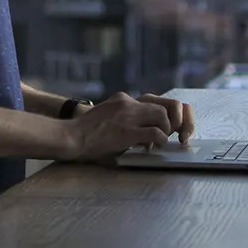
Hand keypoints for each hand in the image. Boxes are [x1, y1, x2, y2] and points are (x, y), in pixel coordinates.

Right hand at [62, 92, 190, 161]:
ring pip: (163, 117)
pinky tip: (153, 148)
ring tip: (160, 143)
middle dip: (177, 121)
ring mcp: (127, 116)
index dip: (171, 112)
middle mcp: (128, 103)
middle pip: (167, 105)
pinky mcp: (126, 132)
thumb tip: (148, 131)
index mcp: (124, 99)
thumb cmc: (87, 133)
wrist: (71, 137)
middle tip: (176, 136)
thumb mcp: (108, 116)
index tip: (175, 125)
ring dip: (167, 131)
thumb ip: (126, 117)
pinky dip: (160, 141)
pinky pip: (155, 134)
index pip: (157, 99)